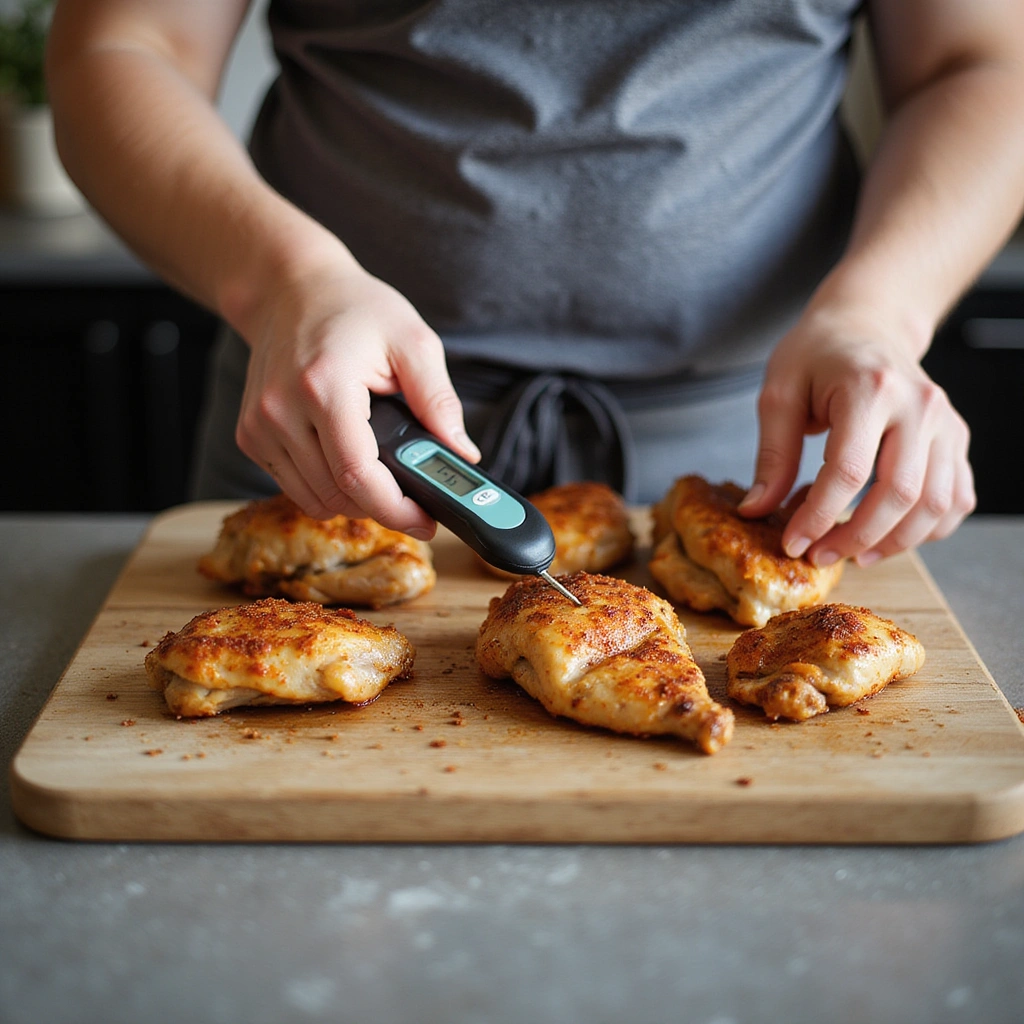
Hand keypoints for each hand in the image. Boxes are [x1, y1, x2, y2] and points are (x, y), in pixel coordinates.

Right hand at [234, 252, 478, 535]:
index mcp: (324, 385)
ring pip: (314, 500)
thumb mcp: (413, 341)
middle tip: (414, 497)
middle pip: (337, 495)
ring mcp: (259, 425)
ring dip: (354, 500)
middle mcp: (280, 409)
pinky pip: (294, 487)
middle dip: (383, 507)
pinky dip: (326, 488)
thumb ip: (439, 400)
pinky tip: (347, 461)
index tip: (427, 522)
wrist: (290, 288)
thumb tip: (463, 453)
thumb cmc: (355, 309)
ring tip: (383, 476)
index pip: (357, 475)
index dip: (396, 510)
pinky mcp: (250, 435)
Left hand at [738, 302, 974, 565]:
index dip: (818, 516)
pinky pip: (956, 498)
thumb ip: (772, 455)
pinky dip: (928, 529)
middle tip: (820, 556)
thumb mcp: (779, 393)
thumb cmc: (818, 354)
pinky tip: (890, 537)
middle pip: (899, 493)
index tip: (792, 543)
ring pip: (934, 504)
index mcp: (870, 388)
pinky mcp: (956, 439)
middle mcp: (919, 405)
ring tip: (853, 555)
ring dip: (894, 542)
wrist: (866, 323)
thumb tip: (757, 510)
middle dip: (856, 537)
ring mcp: (946, 423)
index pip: (847, 470)